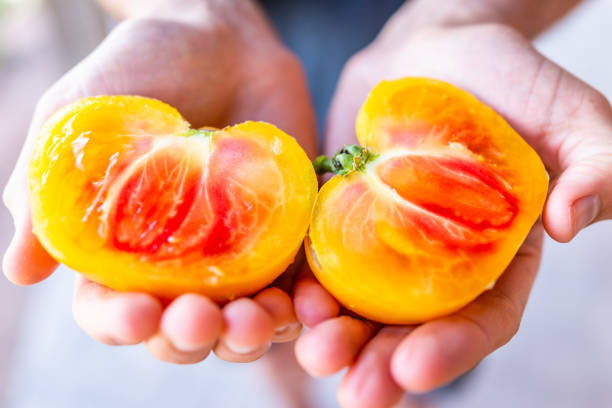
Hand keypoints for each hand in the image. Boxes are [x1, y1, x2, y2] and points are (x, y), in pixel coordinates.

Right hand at [3, 0, 314, 363]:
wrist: (218, 38)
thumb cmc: (139, 71)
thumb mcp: (76, 121)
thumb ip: (48, 193)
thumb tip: (21, 270)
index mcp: (121, 252)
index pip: (112, 310)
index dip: (121, 323)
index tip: (138, 315)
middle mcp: (179, 264)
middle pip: (181, 329)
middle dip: (189, 336)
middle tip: (200, 320)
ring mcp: (236, 254)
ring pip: (240, 322)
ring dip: (247, 336)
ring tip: (255, 321)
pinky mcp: (285, 237)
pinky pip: (296, 286)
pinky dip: (302, 307)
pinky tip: (305, 306)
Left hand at [294, 19, 611, 407]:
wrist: (435, 49)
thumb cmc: (509, 80)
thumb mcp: (569, 116)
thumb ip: (595, 164)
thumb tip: (571, 218)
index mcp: (497, 255)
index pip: (482, 317)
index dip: (453, 349)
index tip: (416, 369)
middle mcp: (435, 260)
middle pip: (410, 326)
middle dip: (382, 361)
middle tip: (356, 391)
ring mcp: (382, 241)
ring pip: (356, 302)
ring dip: (334, 334)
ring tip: (313, 350)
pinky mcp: (338, 214)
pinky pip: (316, 255)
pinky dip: (300, 282)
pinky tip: (282, 300)